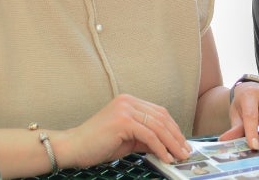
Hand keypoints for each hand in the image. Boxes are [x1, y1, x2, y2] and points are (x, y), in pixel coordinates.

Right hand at [61, 94, 191, 168]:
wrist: (73, 147)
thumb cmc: (97, 144)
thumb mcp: (126, 140)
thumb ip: (144, 138)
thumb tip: (165, 146)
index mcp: (129, 101)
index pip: (158, 112)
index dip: (173, 128)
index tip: (182, 142)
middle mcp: (128, 101)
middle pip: (161, 117)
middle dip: (176, 136)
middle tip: (186, 151)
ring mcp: (125, 109)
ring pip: (157, 126)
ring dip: (172, 143)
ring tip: (179, 156)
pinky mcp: (123, 120)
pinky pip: (148, 135)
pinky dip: (160, 148)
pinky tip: (166, 158)